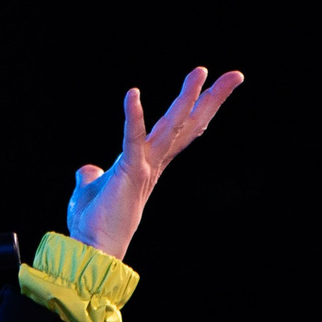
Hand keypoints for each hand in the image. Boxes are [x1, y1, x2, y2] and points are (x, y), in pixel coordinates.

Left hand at [65, 67, 245, 262]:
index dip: (196, 109)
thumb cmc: (93, 224)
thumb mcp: (92, 191)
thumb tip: (86, 170)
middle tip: (235, 75)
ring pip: (171, 126)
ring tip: (201, 72)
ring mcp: (144, 166)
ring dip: (186, 98)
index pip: (178, 131)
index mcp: (147, 163)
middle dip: (211, 99)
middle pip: (188, 124)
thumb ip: (92, 177)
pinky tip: (132, 93)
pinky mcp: (129, 170)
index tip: (210, 87)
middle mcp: (152, 162)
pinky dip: (132, 116)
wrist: (92, 249)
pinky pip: (131, 138)